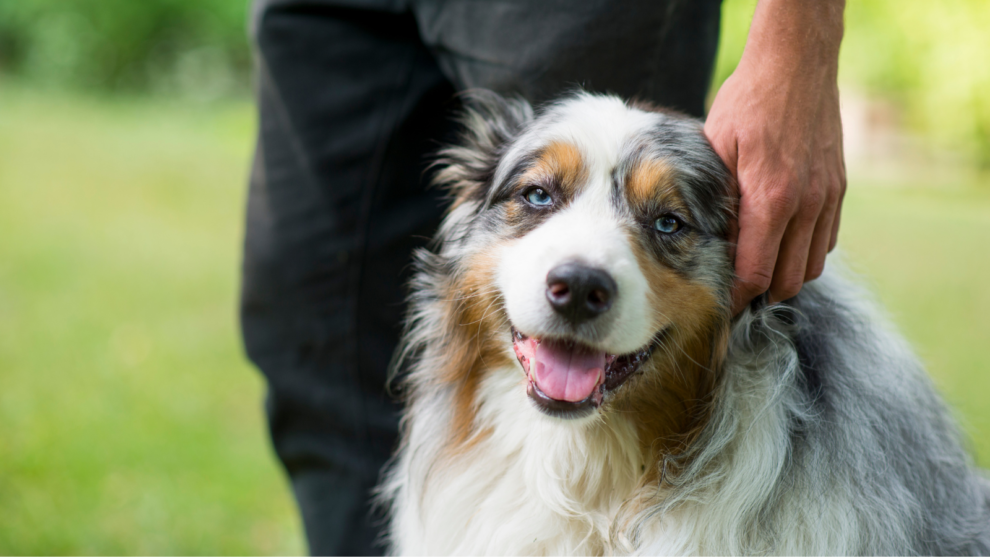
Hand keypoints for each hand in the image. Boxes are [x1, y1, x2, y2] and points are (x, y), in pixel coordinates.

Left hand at [704, 0, 845, 314]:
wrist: (797, 65)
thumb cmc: (748, 103)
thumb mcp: (716, 149)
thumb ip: (718, 200)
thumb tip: (711, 244)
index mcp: (771, 198)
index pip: (756, 272)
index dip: (737, 297)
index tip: (721, 306)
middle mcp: (806, 204)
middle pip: (788, 279)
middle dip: (761, 295)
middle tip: (735, 297)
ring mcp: (828, 197)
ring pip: (811, 264)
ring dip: (785, 276)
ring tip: (757, 275)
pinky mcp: (839, 188)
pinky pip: (826, 239)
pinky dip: (805, 252)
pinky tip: (781, 244)